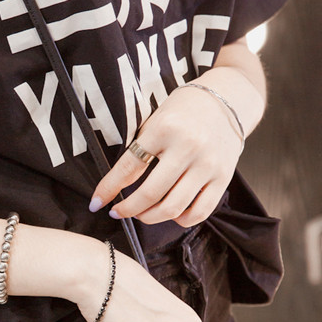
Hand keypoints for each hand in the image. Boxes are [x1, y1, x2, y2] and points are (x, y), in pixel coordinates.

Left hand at [90, 83, 243, 226]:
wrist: (225, 101)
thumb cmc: (182, 112)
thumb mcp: (155, 122)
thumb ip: (138, 151)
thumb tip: (114, 187)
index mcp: (165, 129)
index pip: (129, 167)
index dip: (108, 189)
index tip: (96, 203)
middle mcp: (189, 147)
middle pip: (151, 193)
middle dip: (129, 209)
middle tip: (119, 212)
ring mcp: (208, 164)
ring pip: (174, 207)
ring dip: (151, 217)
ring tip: (142, 214)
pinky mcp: (223, 178)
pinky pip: (200, 212)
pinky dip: (181, 219)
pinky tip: (171, 213)